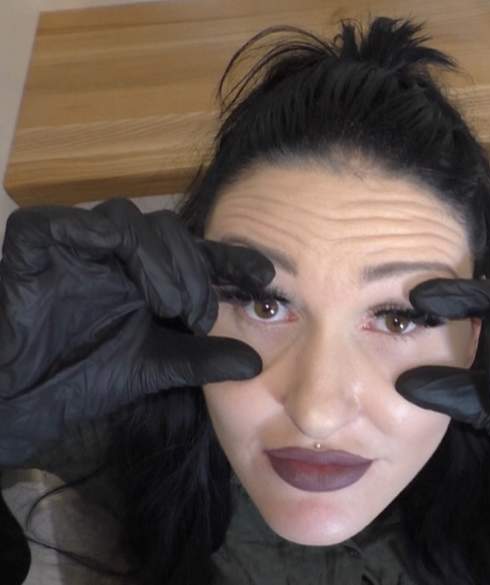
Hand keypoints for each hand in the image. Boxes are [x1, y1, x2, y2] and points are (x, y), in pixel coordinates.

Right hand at [0, 198, 274, 465]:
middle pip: (171, 230)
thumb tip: (256, 364)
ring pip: (131, 220)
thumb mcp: (157, 366)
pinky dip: (101, 239)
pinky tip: (124, 271)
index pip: (197, 254)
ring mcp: (77, 243)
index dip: (231, 261)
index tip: (266, 278)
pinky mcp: (35, 239)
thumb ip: (204, 359)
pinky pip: (71, 222)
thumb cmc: (84, 376)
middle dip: (194, 270)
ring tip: (169, 304)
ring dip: (160, 259)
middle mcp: (117, 252)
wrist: (22, 398)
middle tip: (196, 315)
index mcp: (148, 274)